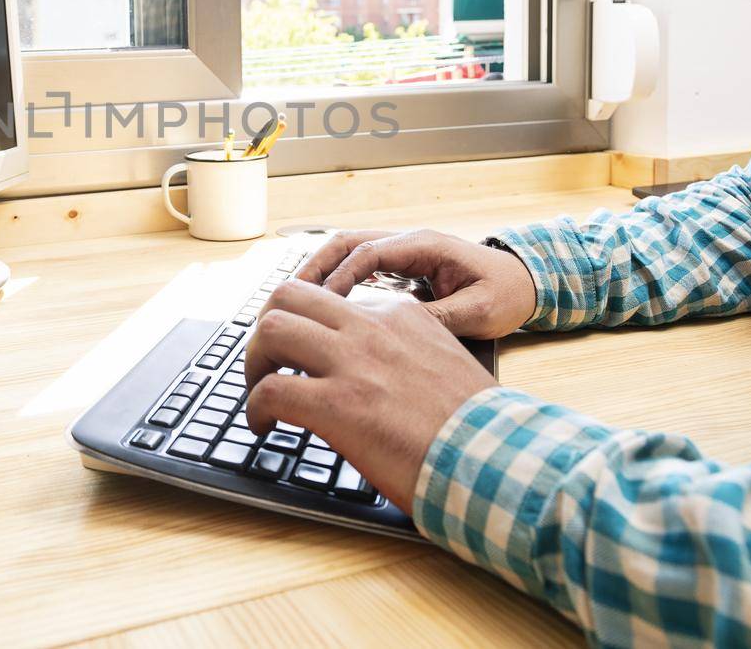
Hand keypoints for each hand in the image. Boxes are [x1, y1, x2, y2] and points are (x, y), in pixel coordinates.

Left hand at [242, 279, 497, 512]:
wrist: (495, 456)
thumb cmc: (476, 425)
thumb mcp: (442, 361)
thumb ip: (404, 352)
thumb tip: (376, 372)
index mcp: (399, 315)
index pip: (332, 299)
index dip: (307, 325)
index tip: (300, 353)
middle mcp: (371, 328)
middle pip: (290, 294)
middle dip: (268, 327)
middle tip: (266, 362)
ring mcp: (353, 363)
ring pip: (272, 328)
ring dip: (255, 361)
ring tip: (259, 391)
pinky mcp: (338, 404)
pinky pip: (271, 390)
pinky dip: (256, 408)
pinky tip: (264, 427)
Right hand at [295, 228, 537, 338]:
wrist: (527, 283)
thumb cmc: (507, 294)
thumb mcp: (479, 311)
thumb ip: (439, 319)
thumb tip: (397, 332)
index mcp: (425, 246)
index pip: (368, 253)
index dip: (339, 278)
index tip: (319, 306)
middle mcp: (408, 242)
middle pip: (346, 244)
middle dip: (314, 268)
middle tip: (286, 299)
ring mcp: (402, 252)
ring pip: (347, 253)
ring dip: (319, 274)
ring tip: (293, 304)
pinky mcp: (400, 268)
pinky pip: (358, 268)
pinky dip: (335, 283)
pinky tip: (319, 310)